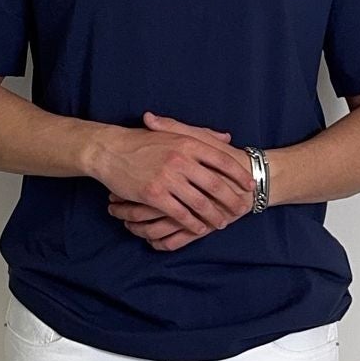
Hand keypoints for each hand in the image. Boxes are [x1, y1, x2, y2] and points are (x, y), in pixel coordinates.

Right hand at [98, 110, 255, 250]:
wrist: (110, 150)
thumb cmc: (141, 141)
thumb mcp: (173, 131)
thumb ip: (202, 135)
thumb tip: (226, 138)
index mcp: (188, 143)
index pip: (222, 161)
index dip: (238, 175)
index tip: (249, 185)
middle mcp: (181, 160)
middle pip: (215, 184)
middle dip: (231, 199)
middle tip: (242, 209)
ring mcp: (168, 178)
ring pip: (200, 203)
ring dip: (214, 216)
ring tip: (223, 223)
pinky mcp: (155, 194)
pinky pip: (180, 213)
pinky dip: (193, 223)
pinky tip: (199, 229)